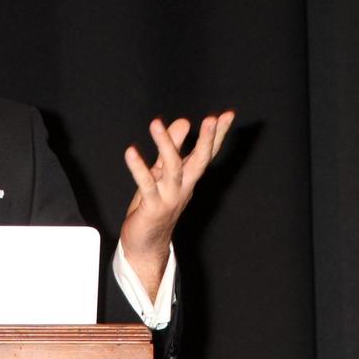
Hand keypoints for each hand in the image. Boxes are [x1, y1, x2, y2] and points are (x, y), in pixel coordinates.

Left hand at [120, 110, 234, 299]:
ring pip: (172, 168)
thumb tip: (184, 121)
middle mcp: (184, 186)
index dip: (218, 134)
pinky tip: (131, 152)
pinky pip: (147, 185)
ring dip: (166, 145)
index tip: (228, 114)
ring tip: (156, 123)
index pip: (207, 152)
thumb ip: (174, 146)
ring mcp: (170, 197)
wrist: (146, 244)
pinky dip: (139, 168)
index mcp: (189, 177)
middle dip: (207, 140)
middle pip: (200, 161)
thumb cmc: (155, 204)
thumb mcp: (164, 171)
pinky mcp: (153, 207)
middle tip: (212, 119)